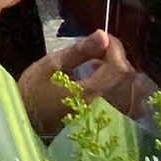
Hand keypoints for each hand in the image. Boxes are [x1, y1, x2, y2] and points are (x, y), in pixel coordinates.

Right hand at [17, 30, 155, 135]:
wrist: (27, 124)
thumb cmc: (34, 92)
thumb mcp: (51, 65)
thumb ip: (80, 51)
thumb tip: (103, 35)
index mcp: (90, 93)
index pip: (120, 67)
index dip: (115, 48)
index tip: (102, 39)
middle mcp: (105, 109)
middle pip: (130, 80)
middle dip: (118, 59)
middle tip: (98, 52)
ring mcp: (108, 119)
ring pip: (133, 93)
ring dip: (121, 75)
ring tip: (101, 68)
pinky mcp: (108, 125)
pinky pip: (129, 106)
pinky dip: (123, 90)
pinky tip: (105, 84)